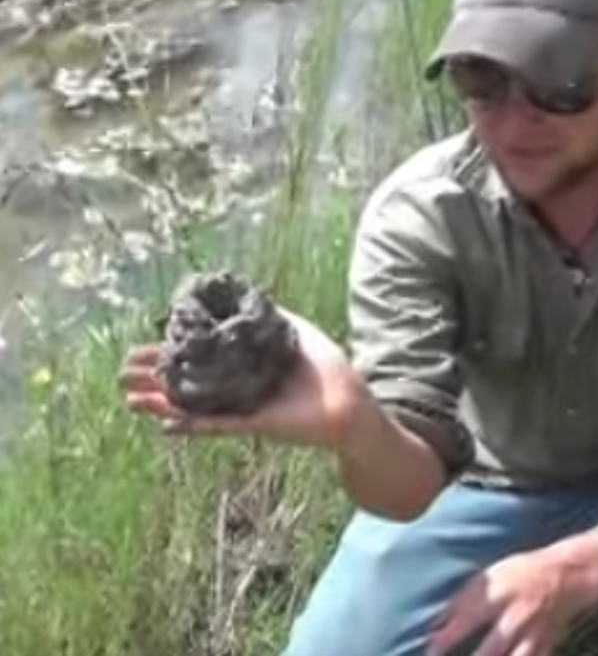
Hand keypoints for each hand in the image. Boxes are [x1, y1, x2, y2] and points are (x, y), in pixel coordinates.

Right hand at [119, 308, 359, 447]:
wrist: (348, 399)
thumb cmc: (327, 365)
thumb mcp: (295, 329)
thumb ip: (267, 315)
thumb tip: (239, 296)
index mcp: (243, 365)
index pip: (200, 358)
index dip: (172, 351)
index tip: (144, 343)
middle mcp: (237, 386)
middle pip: (187, 382)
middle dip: (155, 377)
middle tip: (123, 373)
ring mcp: (241, 407)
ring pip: (191, 406)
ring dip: (160, 403)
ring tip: (129, 399)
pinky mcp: (251, 425)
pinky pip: (214, 426)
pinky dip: (191, 425)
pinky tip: (164, 425)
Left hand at [428, 538, 597, 655]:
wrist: (567, 574)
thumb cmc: (519, 573)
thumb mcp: (490, 576)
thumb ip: (463, 600)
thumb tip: (435, 624)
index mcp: (498, 594)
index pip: (466, 619)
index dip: (445, 637)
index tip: (429, 649)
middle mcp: (515, 617)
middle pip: (490, 651)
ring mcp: (532, 636)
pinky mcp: (544, 648)